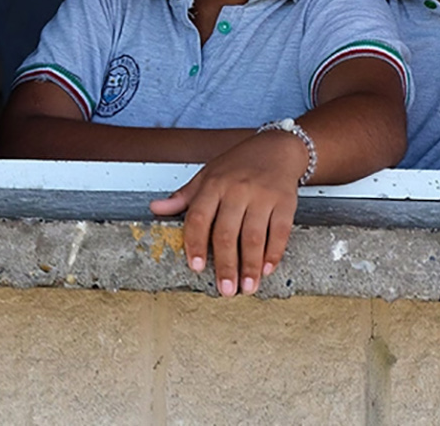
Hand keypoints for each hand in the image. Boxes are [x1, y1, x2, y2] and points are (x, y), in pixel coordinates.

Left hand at [148, 128, 307, 296]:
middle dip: (225, 265)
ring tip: (247, 288)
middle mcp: (236, 190)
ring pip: (253, 236)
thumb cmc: (237, 166)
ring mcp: (262, 196)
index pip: (199, 217)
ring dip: (250, 266)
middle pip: (226, 233)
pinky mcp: (285, 202)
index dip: (196, 243)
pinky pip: (279, 232)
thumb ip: (183, 197)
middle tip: (225, 290)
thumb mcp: (207, 175)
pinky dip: (273, 254)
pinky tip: (267, 270)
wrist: (276, 148)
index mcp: (213, 184)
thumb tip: (154, 209)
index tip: (196, 267)